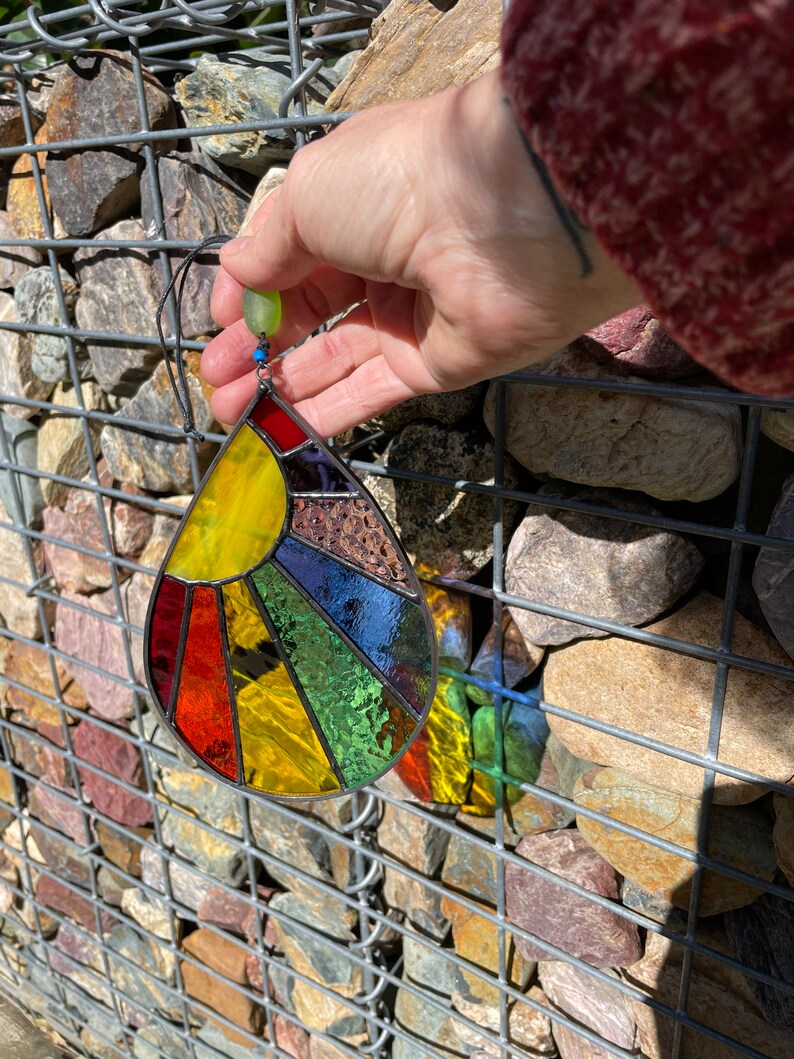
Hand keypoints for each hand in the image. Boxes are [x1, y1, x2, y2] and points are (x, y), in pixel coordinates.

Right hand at [202, 69, 640, 434]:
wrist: (503, 220)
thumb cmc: (398, 183)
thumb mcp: (308, 195)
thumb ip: (269, 245)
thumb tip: (237, 273)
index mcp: (352, 205)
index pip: (288, 257)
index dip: (250, 292)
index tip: (219, 324)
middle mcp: (379, 261)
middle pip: (306, 314)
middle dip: (255, 348)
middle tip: (215, 380)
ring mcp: (407, 317)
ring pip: (331, 359)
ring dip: (277, 387)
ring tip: (227, 412)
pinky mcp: (432, 366)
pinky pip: (367, 393)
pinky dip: (321, 413)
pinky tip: (276, 430)